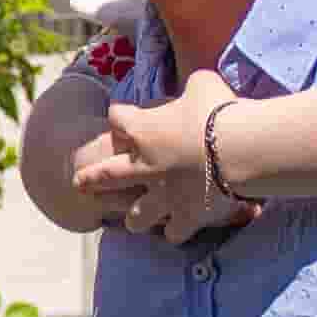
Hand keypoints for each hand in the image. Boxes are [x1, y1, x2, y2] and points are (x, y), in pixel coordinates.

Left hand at [70, 72, 256, 244]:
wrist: (238, 149)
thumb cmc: (218, 111)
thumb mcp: (203, 83)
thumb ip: (193, 86)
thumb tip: (197, 87)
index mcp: (142, 130)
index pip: (117, 118)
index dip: (119, 116)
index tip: (120, 116)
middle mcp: (143, 166)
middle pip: (106, 175)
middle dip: (91, 179)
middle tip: (78, 183)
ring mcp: (162, 196)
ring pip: (136, 216)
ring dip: (135, 217)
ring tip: (133, 219)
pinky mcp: (186, 216)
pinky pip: (174, 232)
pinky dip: (176, 231)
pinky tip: (176, 230)